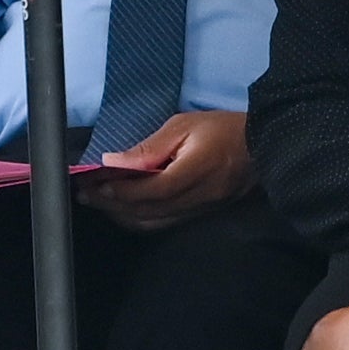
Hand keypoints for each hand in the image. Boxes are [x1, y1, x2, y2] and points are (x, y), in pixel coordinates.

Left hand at [80, 107, 252, 229]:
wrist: (263, 146)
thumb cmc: (223, 129)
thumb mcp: (184, 126)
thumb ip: (149, 148)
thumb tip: (113, 162)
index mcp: (197, 170)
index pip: (152, 190)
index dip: (120, 191)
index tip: (94, 183)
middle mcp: (199, 197)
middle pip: (148, 211)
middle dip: (112, 204)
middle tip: (85, 194)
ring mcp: (201, 210)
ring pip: (154, 223)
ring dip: (123, 215)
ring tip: (100, 202)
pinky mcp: (202, 214)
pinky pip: (165, 223)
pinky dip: (140, 219)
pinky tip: (125, 209)